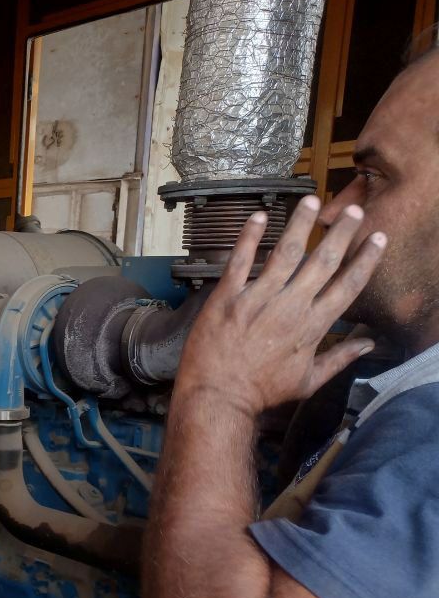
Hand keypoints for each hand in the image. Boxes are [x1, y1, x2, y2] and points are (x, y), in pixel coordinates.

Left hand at [176, 196, 385, 415]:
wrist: (218, 397)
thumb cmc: (261, 393)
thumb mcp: (307, 381)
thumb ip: (339, 359)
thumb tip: (368, 344)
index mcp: (311, 327)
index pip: (347, 287)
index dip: (365, 260)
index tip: (378, 239)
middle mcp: (289, 308)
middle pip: (322, 262)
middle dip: (341, 233)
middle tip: (354, 210)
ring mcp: (257, 300)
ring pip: (284, 253)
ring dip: (300, 224)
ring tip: (312, 200)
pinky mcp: (226, 298)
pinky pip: (240, 260)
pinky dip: (249, 237)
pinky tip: (259, 216)